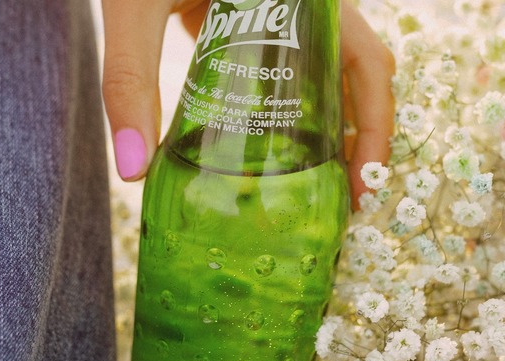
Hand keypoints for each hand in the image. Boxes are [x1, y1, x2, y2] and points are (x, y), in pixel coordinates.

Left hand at [101, 0, 393, 208]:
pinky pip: (298, 68)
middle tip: (345, 197)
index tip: (363, 179)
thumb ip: (129, 77)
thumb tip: (133, 171)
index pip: (365, 58)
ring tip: (320, 184)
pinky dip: (301, 110)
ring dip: (336, 127)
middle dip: (361, 137)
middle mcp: (307, 2)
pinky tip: (281, 150)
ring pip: (333, 73)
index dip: (375, 122)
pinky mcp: (260, 20)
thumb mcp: (136, 6)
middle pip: (358, 73)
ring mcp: (287, 11)